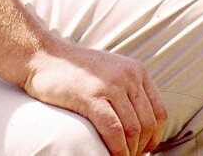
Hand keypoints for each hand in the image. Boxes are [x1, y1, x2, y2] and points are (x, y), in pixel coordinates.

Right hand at [23, 38, 167, 154]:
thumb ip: (128, 89)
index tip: (143, 149)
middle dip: (141, 148)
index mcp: (136, 70)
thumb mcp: (110, 71)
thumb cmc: (75, 71)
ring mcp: (110, 84)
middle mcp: (128, 75)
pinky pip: (113, 131)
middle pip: (148, 124)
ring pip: (133, 130)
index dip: (155, 137)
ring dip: (128, 152)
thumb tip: (143, 125)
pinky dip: (117, 150)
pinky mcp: (91, 96)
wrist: (43, 57)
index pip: (159, 112)